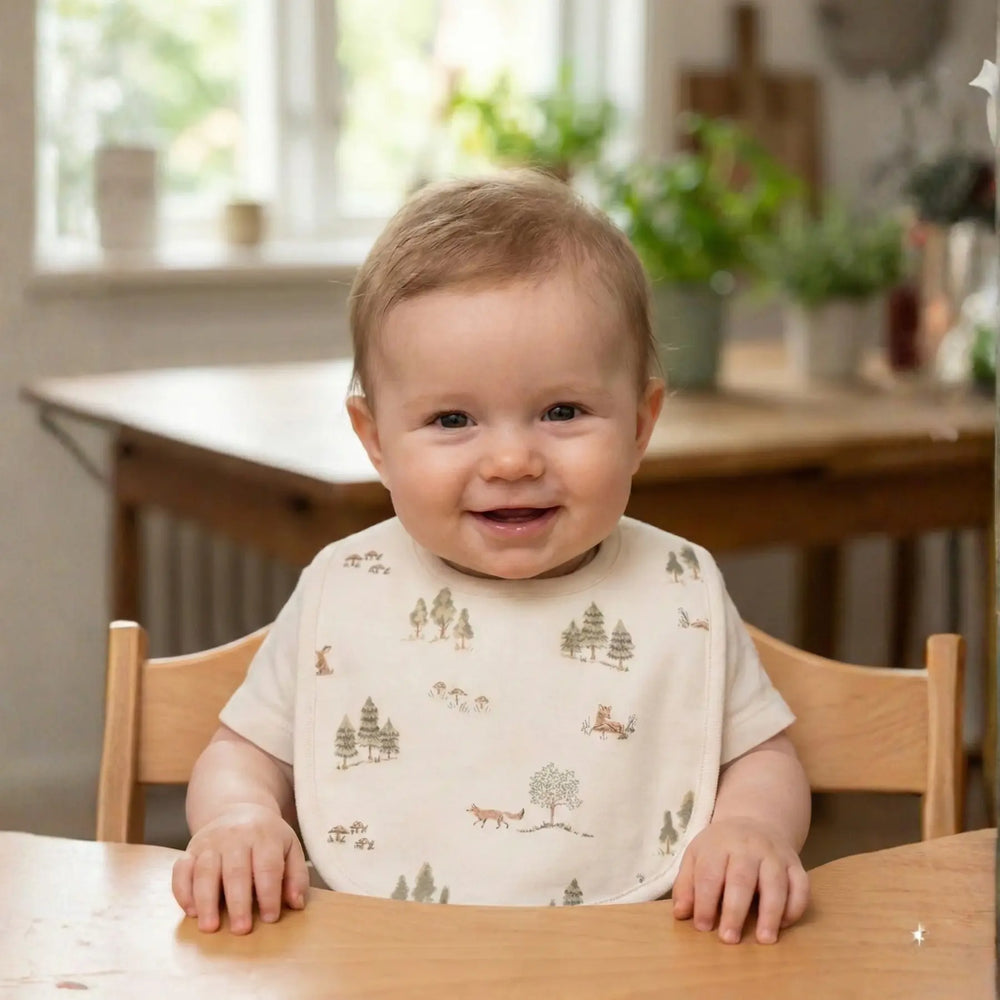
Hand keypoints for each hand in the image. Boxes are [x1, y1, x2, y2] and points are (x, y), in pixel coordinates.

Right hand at [172, 803, 309, 933]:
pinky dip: (183, 891)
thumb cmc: (267, 837)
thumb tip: (296, 904)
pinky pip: (181, 869)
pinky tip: (191, 912)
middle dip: (238, 902)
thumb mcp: (290, 848)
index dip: (269, 894)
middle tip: (241, 930)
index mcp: (265, 836)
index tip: (270, 918)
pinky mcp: (190, 849)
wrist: (237, 809)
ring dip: (206, 901)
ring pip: (205, 871)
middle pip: (235, 871)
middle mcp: (236, 836)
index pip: (267, 866)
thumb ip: (296, 876)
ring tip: (210, 927)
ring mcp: (210, 842)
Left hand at [672, 817, 808, 943]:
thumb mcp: (696, 856)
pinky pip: (801, 886)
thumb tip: (680, 914)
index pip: (710, 874)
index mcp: (719, 845)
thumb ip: (686, 884)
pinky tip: (784, 925)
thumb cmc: (720, 848)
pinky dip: (795, 906)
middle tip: (729, 939)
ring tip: (764, 939)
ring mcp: (775, 855)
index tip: (703, 927)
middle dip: (735, 911)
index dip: (705, 902)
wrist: (754, 821)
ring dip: (771, 913)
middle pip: (742, 879)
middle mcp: (748, 847)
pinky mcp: (795, 864)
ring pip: (776, 883)